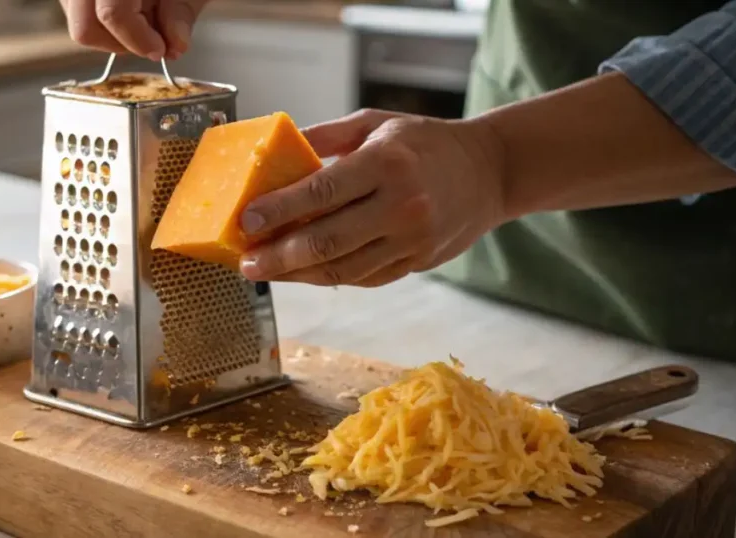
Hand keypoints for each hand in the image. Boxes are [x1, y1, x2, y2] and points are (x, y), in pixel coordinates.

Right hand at [59, 0, 209, 60]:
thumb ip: (180, 12)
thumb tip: (174, 46)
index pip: (113, 13)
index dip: (139, 40)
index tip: (160, 49)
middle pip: (85, 27)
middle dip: (121, 43)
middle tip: (151, 40)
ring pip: (78, 21)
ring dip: (113, 31)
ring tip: (143, 13)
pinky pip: (77, 8)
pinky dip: (104, 16)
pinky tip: (129, 4)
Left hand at [237, 109, 506, 287]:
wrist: (490, 172)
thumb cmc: (424, 142)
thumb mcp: (376, 123)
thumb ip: (325, 136)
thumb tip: (271, 148)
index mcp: (386, 163)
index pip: (322, 193)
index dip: (279, 210)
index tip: (246, 221)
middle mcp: (401, 205)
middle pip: (327, 241)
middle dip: (278, 256)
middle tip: (246, 263)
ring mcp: (412, 240)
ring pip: (342, 269)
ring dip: (298, 275)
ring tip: (266, 271)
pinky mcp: (417, 262)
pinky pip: (363, 277)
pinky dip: (328, 277)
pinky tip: (302, 273)